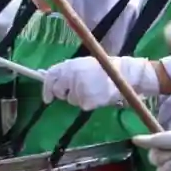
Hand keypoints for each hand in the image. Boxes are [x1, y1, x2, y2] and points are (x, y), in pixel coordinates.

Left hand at [41, 56, 159, 109]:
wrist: (124, 75)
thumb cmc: (104, 69)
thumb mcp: (84, 64)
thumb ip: (68, 70)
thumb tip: (46, 74)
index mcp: (70, 65)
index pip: (50, 76)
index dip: (46, 88)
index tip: (47, 98)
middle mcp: (71, 76)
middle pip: (59, 91)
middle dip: (64, 95)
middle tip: (76, 93)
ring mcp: (78, 89)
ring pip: (71, 100)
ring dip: (79, 98)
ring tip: (93, 89)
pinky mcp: (85, 100)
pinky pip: (82, 106)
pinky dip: (89, 103)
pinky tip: (98, 95)